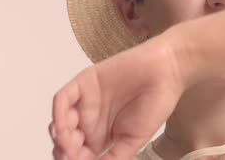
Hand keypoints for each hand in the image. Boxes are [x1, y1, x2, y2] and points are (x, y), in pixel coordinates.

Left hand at [49, 35, 185, 159]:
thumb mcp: (134, 140)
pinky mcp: (84, 83)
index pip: (78, 155)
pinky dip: (57, 114)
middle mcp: (90, 120)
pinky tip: (62, 128)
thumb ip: (113, 158)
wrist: (166, 73)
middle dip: (64, 153)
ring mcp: (85, 102)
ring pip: (59, 122)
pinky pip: (62, 99)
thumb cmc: (156, 103)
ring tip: (69, 147)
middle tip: (71, 159)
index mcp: (101, 136)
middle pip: (65, 141)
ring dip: (60, 137)